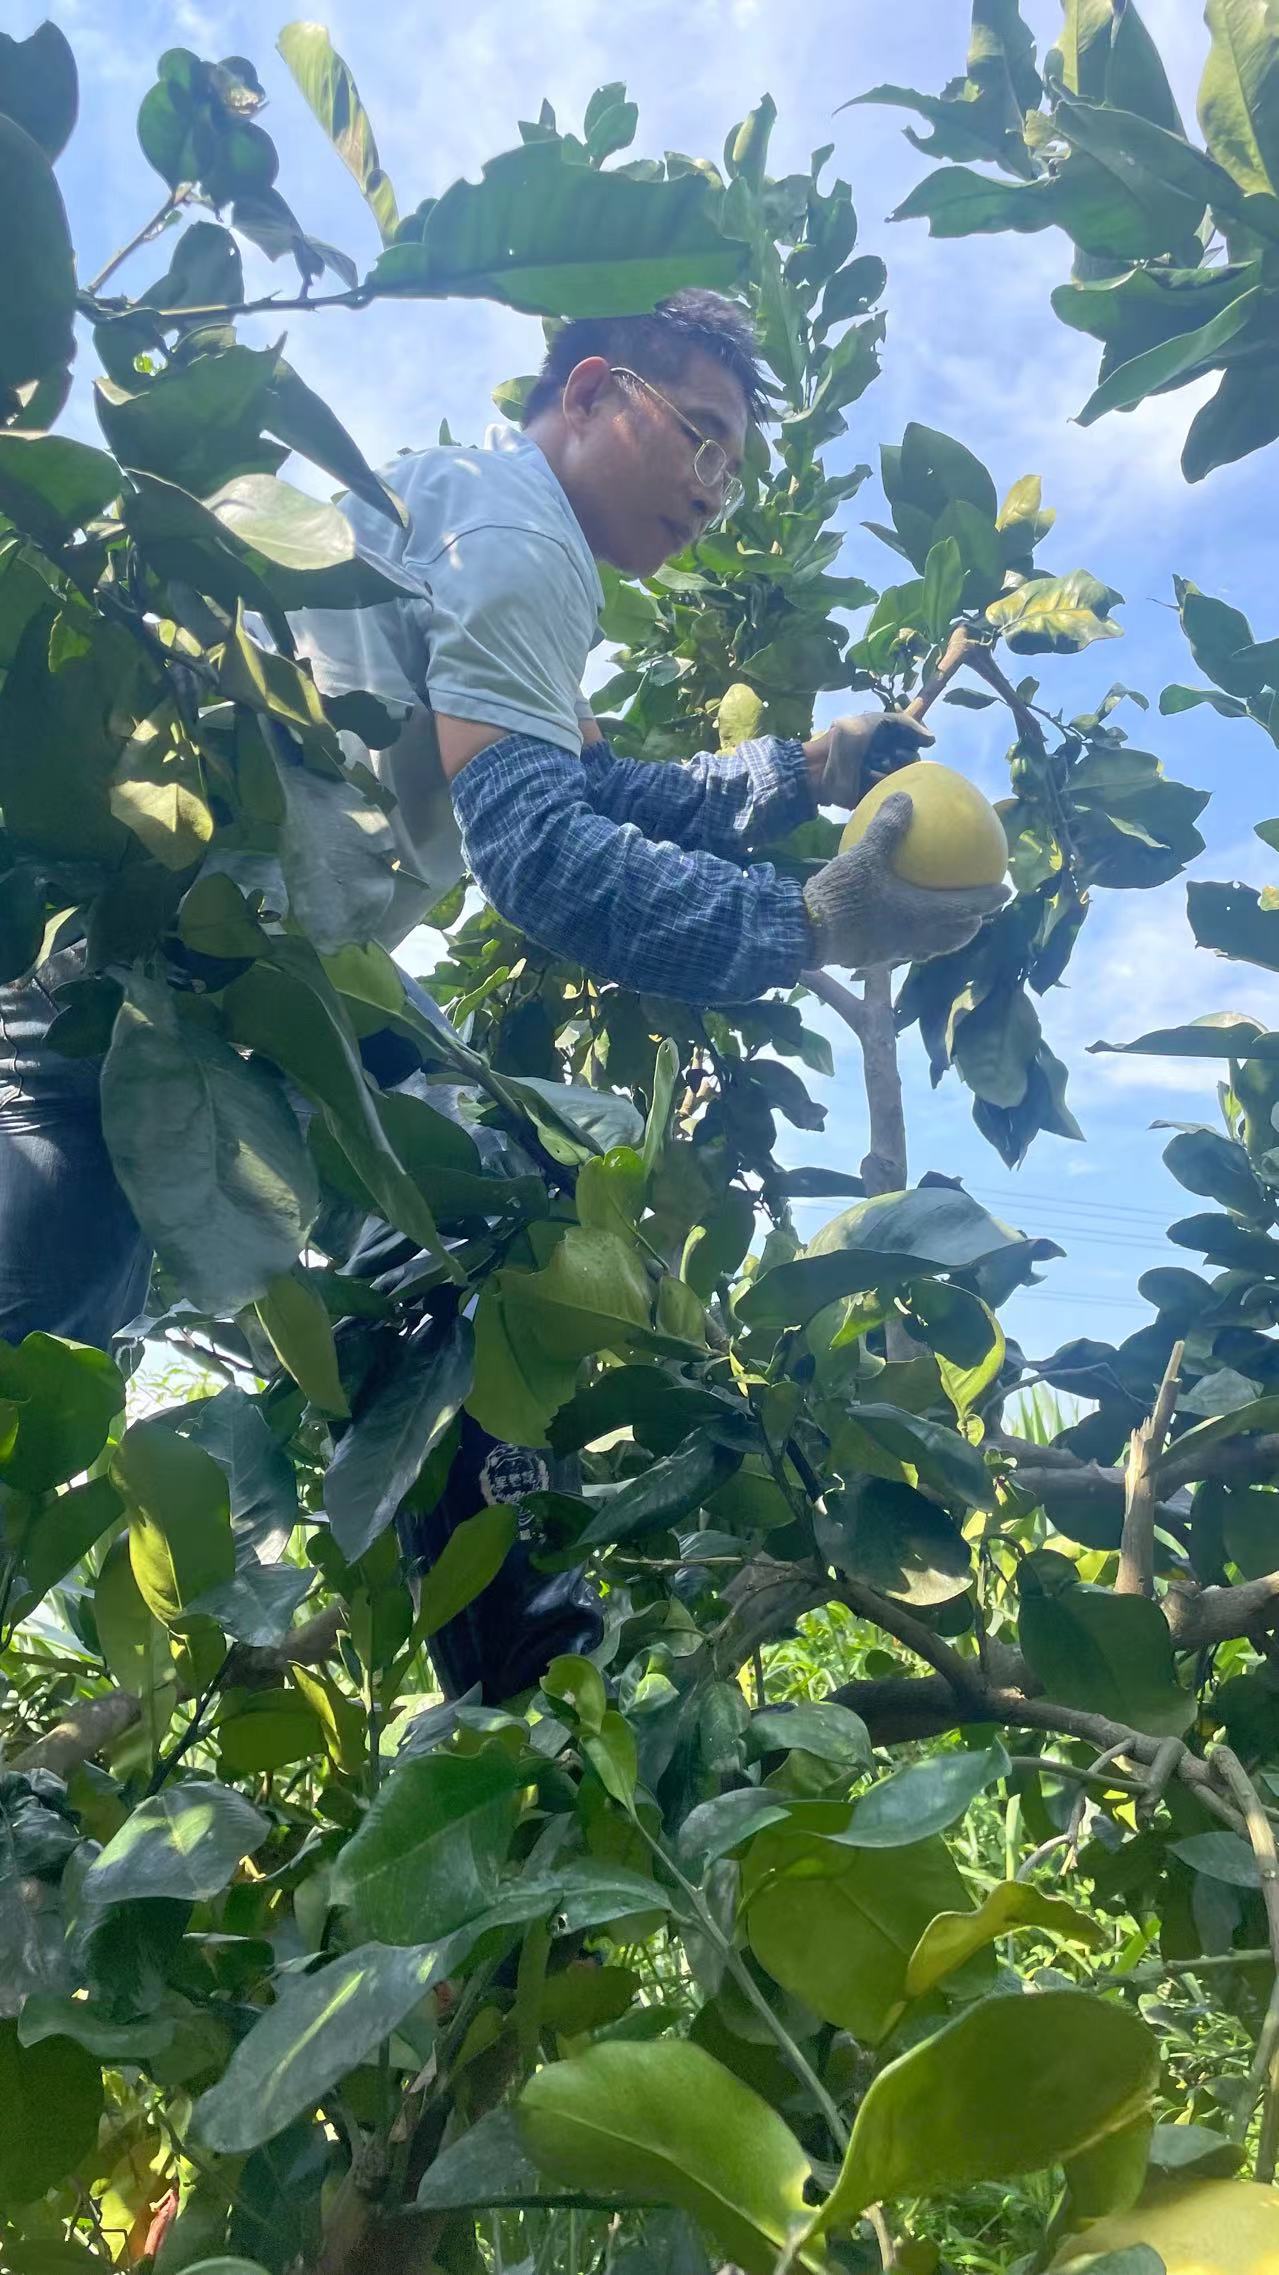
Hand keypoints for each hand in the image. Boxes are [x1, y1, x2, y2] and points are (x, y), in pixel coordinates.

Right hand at [802, 792, 1007, 971]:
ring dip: (947, 936)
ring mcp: (898, 951)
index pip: (969, 907)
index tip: (1007, 891)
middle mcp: (917, 938)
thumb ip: (887, 828)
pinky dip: (916, 939)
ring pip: (933, 947)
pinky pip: (907, 949)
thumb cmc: (842, 895)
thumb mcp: (864, 855)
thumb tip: (905, 798)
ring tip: (949, 924)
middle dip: (972, 924)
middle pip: (956, 936)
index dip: (990, 900)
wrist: (809, 933)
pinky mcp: (878, 957)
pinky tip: (900, 926)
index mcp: (923, 914)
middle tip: (980, 913)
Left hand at [809, 709, 934, 810]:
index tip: (909, 741)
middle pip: (913, 761)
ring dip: (891, 770)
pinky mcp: (876, 795)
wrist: (820, 767)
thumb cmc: (846, 740)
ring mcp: (882, 779)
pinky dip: (883, 785)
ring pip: (905, 778)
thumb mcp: (875, 722)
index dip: (914, 741)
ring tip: (873, 766)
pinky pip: (892, 793)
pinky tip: (870, 778)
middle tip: (888, 755)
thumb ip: (906, 724)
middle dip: (902, 757)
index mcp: (889, 741)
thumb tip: (932, 740)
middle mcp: (888, 759)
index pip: (914, 742)